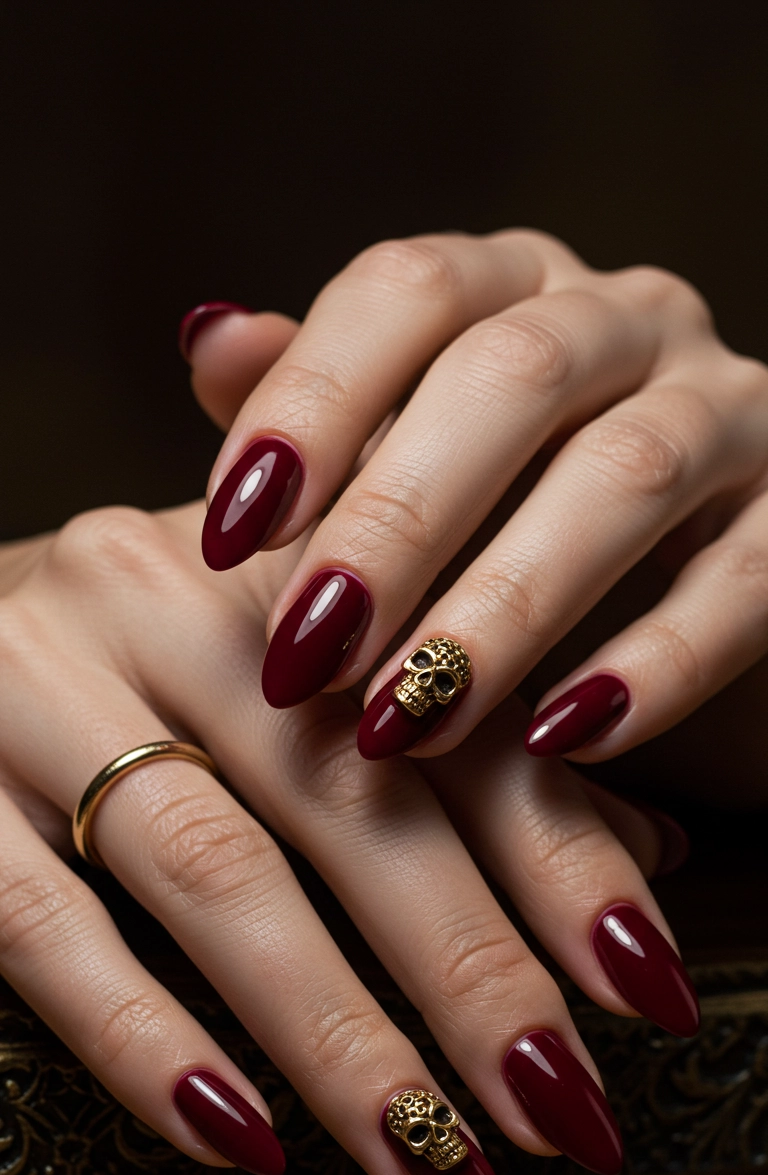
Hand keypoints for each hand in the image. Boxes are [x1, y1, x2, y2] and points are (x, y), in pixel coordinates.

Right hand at [0, 505, 694, 1174]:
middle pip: (350, 796)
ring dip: (337, 1036)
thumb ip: (466, 749)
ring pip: (217, 871)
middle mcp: (165, 602)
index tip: (642, 986)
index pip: (455, 715)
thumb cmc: (143, 660)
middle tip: (558, 1112)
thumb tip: (646, 853)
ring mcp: (40, 686)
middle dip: (468, 971)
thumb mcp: (301, 671)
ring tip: (432, 1160)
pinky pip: (44, 926)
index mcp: (286, 566)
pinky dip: (147, 1042)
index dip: (562, 854)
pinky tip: (239, 1136)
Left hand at [187, 231, 767, 765]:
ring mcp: (734, 410)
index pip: (411, 288)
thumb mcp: (417, 478)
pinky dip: (651, 665)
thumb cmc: (524, 544)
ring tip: (408, 720)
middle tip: (308, 655)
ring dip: (504, 606)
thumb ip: (328, 414)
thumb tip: (208, 335)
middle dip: (396, 521)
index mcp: (519, 289)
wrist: (703, 623)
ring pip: (626, 472)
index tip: (226, 534)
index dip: (312, 400)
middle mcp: (631, 321)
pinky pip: (743, 582)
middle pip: (512, 373)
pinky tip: (562, 741)